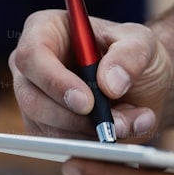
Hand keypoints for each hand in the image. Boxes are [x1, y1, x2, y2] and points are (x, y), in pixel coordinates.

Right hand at [9, 11, 172, 140]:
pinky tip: (119, 130)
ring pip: (46, 127)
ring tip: (129, 121)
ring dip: (90, 133)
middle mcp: (31, 65)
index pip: (32, 55)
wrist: (143, 84)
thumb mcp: (142, 42)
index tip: (87, 102)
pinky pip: (59, 145)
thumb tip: (110, 84)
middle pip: (31, 98)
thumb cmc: (134, 54)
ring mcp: (34, 98)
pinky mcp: (44, 127)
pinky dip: (92, 144)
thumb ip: (130, 55)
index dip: (54, 81)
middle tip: (111, 124)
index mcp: (44, 30)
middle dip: (72, 118)